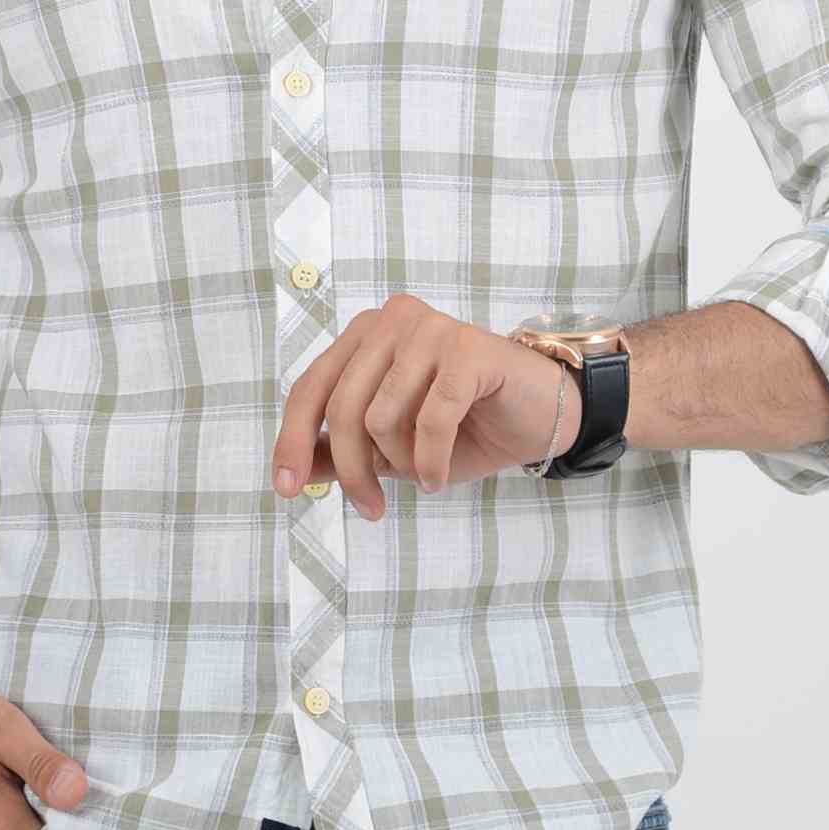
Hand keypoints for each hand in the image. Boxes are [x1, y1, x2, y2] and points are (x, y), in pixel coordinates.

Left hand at [270, 293, 582, 517]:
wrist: (542, 416)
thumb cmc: (465, 428)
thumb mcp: (392, 447)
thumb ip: (341, 450)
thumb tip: (292, 473)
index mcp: (366, 334)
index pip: (311, 388)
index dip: (293, 440)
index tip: (286, 490)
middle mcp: (392, 320)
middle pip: (343, 407)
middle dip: (352, 470)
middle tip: (371, 509)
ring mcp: (430, 328)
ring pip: (381, 416)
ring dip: (401, 463)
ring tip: (424, 472)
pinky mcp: (468, 348)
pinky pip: (431, 419)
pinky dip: (431, 460)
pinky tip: (439, 476)